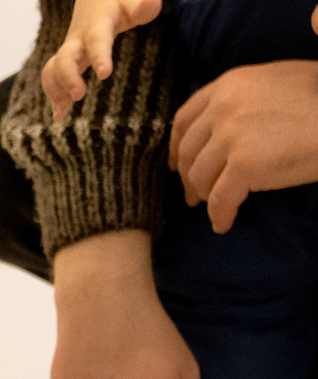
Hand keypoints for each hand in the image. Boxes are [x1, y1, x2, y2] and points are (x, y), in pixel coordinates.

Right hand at [42, 0, 160, 118]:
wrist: (94, 1)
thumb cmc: (118, 3)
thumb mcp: (132, 1)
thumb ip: (141, 6)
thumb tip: (150, 4)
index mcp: (97, 25)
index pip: (97, 40)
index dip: (99, 56)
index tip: (104, 74)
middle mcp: (78, 39)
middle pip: (65, 58)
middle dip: (68, 77)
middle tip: (79, 96)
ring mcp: (69, 51)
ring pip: (53, 69)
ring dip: (55, 90)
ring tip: (61, 113)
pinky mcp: (66, 62)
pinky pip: (53, 77)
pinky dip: (54, 95)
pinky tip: (60, 115)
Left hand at [172, 59, 317, 231]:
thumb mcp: (274, 82)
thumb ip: (243, 99)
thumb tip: (220, 127)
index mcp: (228, 84)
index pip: (185, 120)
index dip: (177, 147)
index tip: (177, 164)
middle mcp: (223, 106)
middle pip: (189, 151)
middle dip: (187, 177)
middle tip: (193, 195)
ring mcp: (231, 135)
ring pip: (200, 177)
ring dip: (204, 196)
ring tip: (213, 207)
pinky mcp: (244, 164)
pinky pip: (220, 199)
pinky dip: (220, 214)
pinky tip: (224, 223)